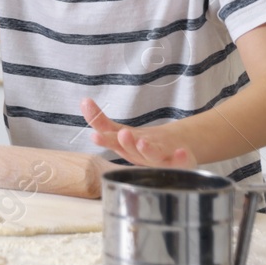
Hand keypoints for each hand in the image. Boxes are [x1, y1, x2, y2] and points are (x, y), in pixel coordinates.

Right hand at [81, 98, 195, 167]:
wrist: (171, 152)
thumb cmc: (140, 144)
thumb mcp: (120, 131)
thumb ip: (100, 120)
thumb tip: (83, 100)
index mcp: (124, 148)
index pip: (112, 142)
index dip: (104, 140)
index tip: (94, 136)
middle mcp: (139, 156)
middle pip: (131, 151)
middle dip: (127, 143)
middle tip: (122, 134)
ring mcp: (158, 160)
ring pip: (151, 157)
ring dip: (147, 150)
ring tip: (142, 142)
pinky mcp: (178, 164)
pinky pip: (180, 162)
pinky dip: (180, 158)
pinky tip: (182, 152)